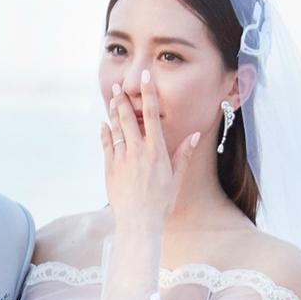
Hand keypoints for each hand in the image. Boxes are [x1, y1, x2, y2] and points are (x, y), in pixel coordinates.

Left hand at [100, 70, 199, 233]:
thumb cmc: (161, 203)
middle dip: (123, 99)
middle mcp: (138, 151)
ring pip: (116, 129)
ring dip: (114, 112)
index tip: (145, 77)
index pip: (152, 115)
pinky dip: (105, 133)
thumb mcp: (176, 178)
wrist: (139, 222)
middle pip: (129, 118)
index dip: (149, 94)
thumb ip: (183, 154)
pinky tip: (104, 124)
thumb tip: (195, 134)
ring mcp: (122, 159)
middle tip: (117, 85)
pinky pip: (106, 145)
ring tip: (112, 99)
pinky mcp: (110, 168)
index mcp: (156, 151)